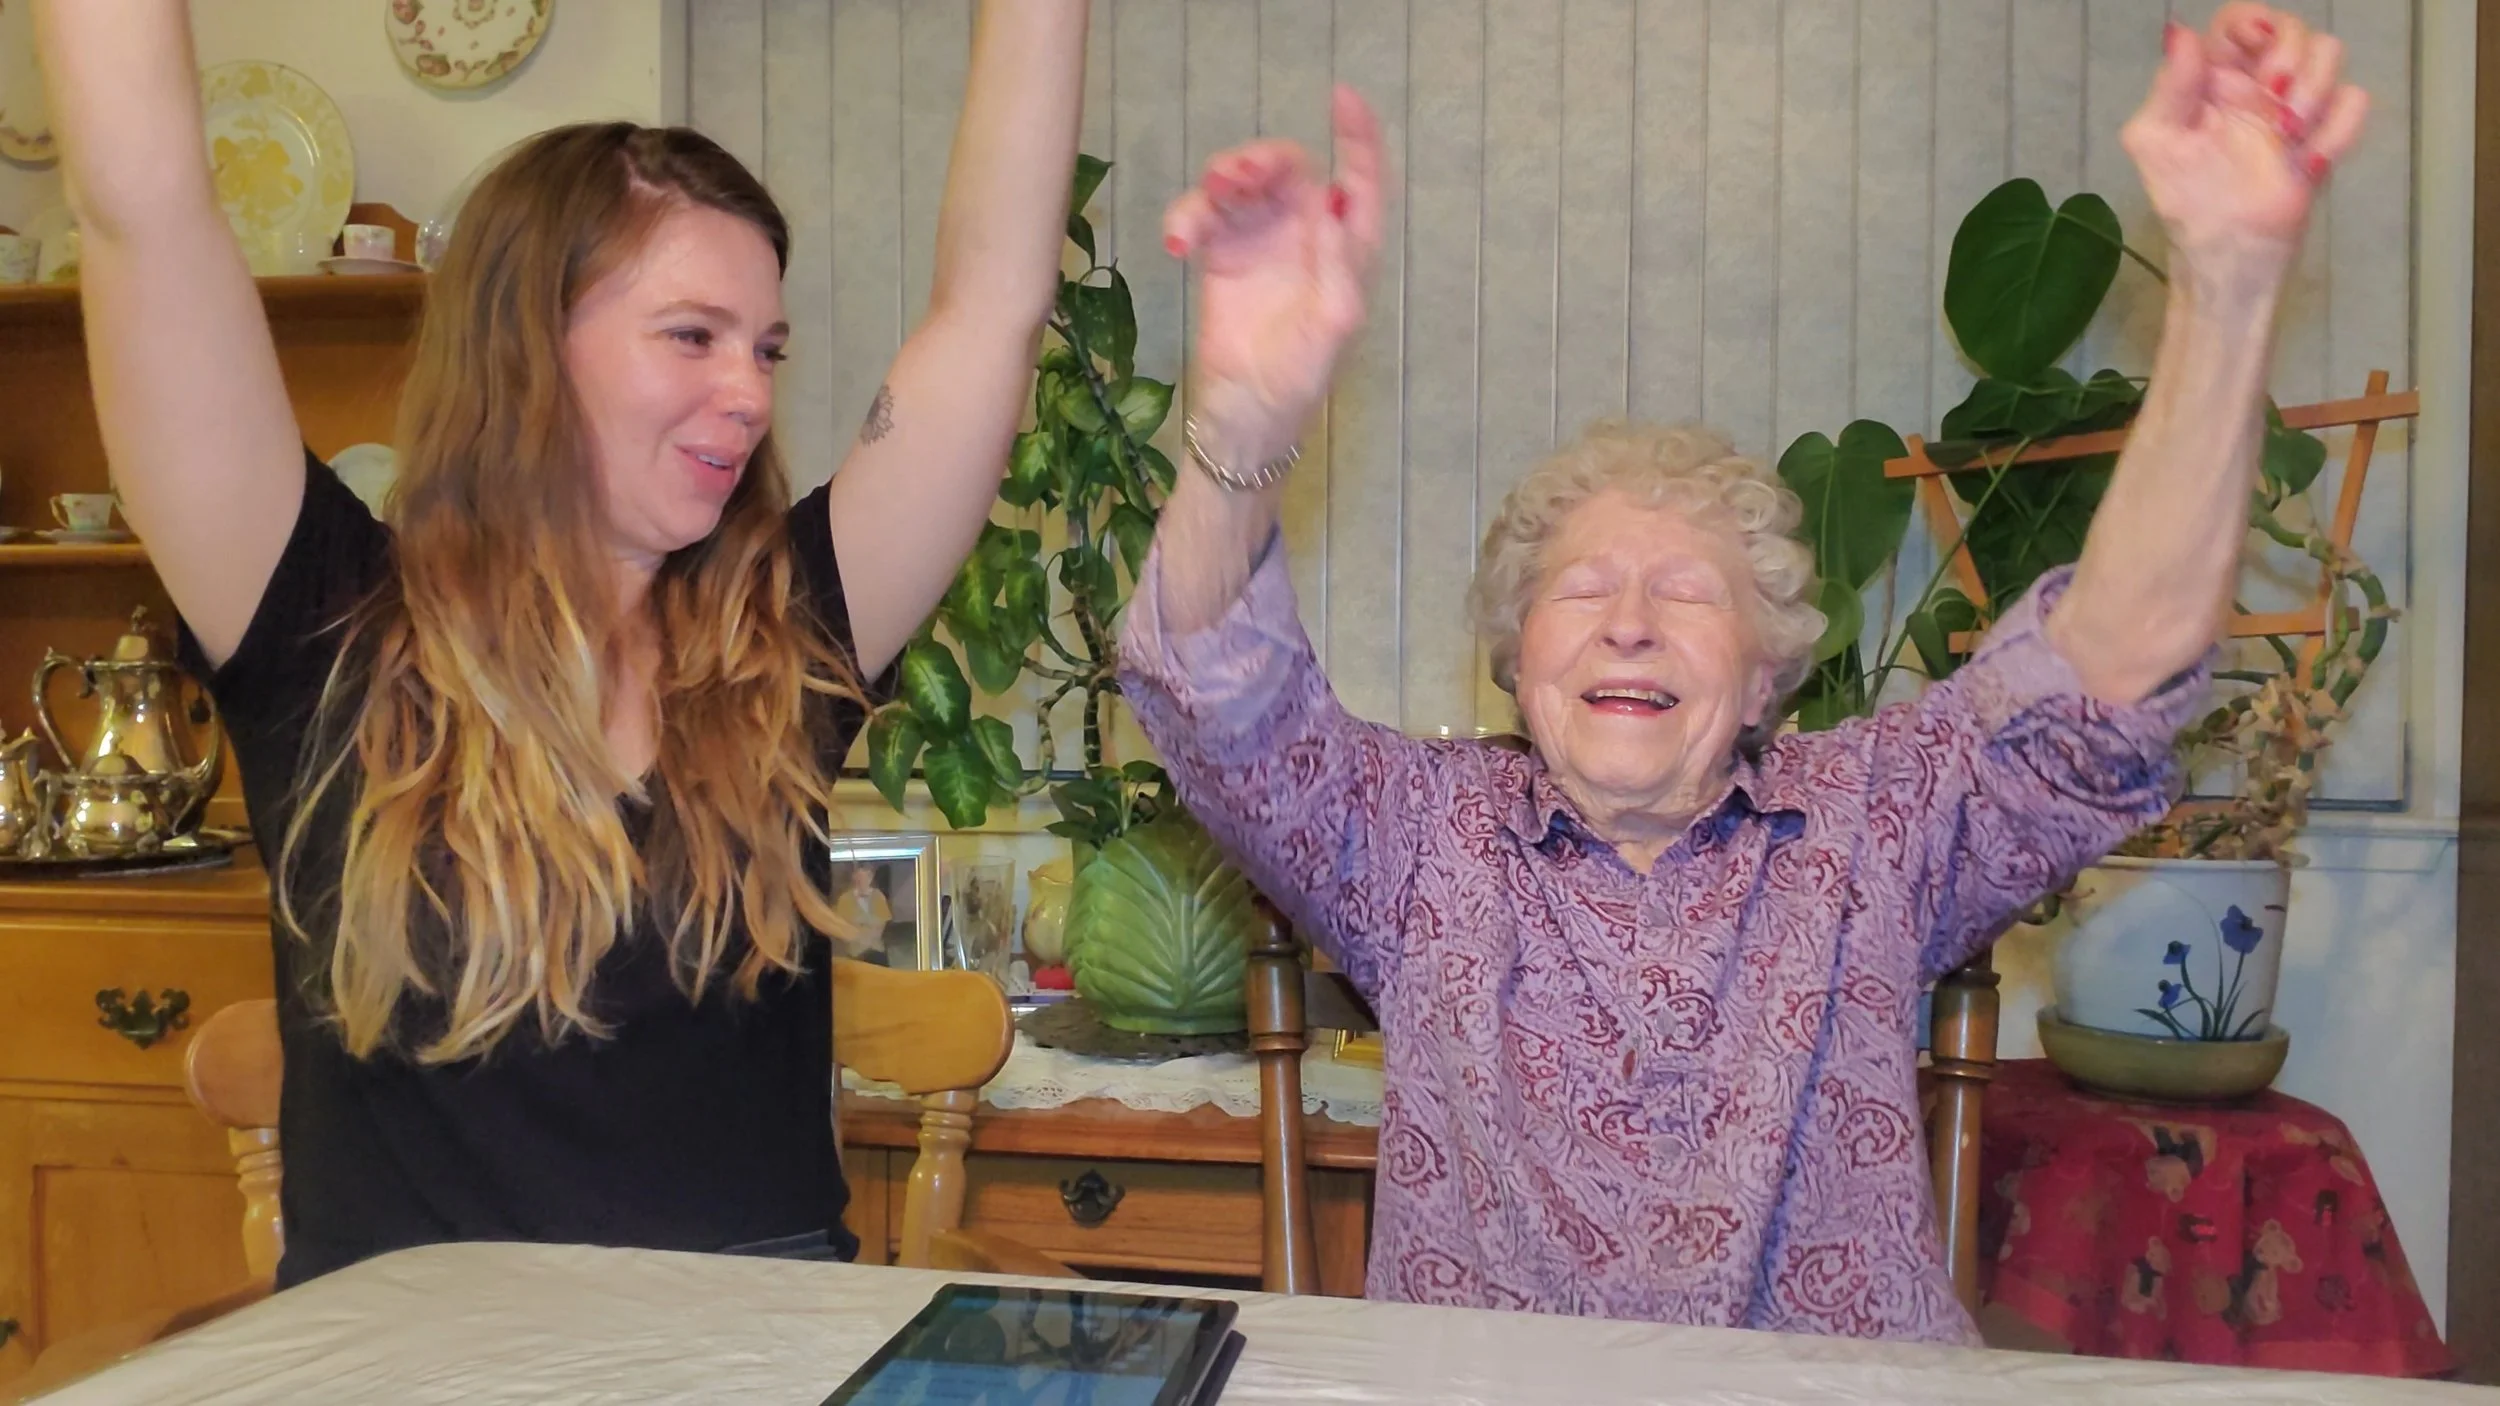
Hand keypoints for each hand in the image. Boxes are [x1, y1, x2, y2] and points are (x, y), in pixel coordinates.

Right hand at [1162, 85, 1384, 466]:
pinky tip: (1178, 243)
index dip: (1358, 137)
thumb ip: (1339, 268)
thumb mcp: (1333, 329)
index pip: (1362, 181)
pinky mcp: (1221, 256)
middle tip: (1237, 175)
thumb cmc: (1298, 381)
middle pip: (1291, 171)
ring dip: (1223, 181)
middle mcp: (1309, 236)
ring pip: (1243, 185)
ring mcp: (1263, 242)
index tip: (1340, 98)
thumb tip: (1332, 206)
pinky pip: (1204, 215)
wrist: (1243, 419)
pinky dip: (1188, 217)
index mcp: (1350, 251)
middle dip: (1266, 160)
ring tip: (1206, 206)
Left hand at [2123, 4, 2366, 295]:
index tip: (2255, 48)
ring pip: (2332, 56)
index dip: (2255, 23)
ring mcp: (2293, 108)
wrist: (2227, 258)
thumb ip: (2170, 88)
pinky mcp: (2324, 137)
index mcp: (2212, 79)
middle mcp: (2256, 85)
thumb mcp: (2156, 143)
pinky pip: (2354, 102)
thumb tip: (2180, 33)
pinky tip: (2308, 164)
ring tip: (2288, 138)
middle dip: (2291, 58)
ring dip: (2315, 92)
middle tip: (2273, 101)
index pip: (2240, 21)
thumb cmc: (2184, 203)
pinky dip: (2336, 131)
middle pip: (2295, 30)